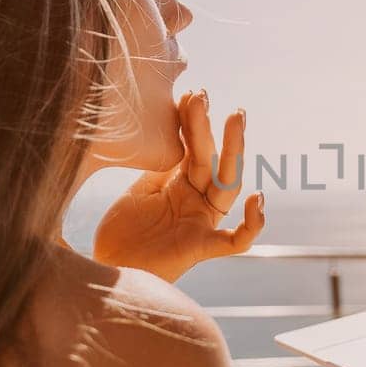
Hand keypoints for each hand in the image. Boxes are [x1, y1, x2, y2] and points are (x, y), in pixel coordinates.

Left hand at [92, 89, 264, 281]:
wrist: (108, 272)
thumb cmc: (121, 234)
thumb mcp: (138, 191)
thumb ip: (157, 167)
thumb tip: (163, 131)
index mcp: (181, 183)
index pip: (193, 147)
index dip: (194, 122)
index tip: (191, 94)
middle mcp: (197, 199)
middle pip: (211, 159)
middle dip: (211, 127)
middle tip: (207, 96)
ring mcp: (202, 222)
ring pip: (227, 185)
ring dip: (234, 152)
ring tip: (235, 121)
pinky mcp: (202, 246)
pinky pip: (236, 240)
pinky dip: (252, 224)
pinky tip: (257, 201)